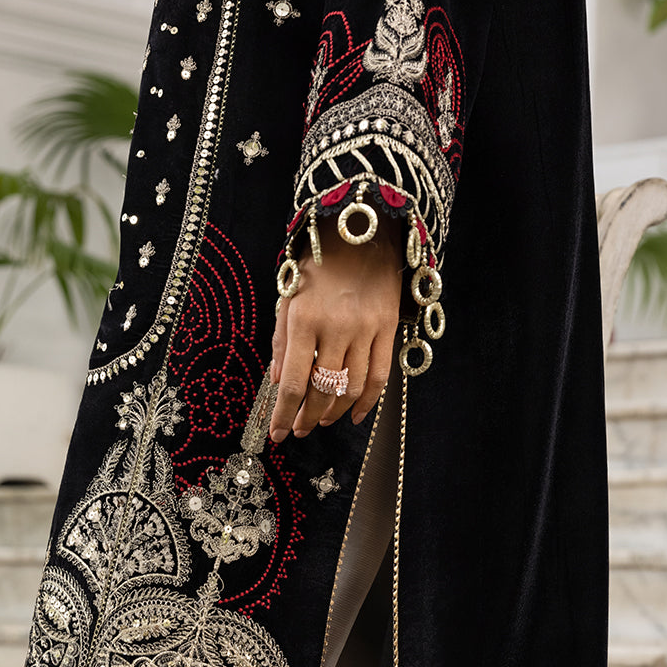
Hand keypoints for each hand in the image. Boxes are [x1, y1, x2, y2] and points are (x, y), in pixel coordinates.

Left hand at [269, 215, 403, 444]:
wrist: (360, 231)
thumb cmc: (318, 265)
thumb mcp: (289, 297)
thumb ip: (283, 343)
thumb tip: (279, 383)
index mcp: (304, 319)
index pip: (294, 382)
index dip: (284, 415)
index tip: (278, 435)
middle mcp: (336, 327)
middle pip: (322, 391)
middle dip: (308, 417)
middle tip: (300, 429)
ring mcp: (365, 329)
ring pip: (351, 388)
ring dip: (334, 412)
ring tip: (323, 420)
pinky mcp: (387, 328)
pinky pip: (380, 376)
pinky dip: (367, 401)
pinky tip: (354, 414)